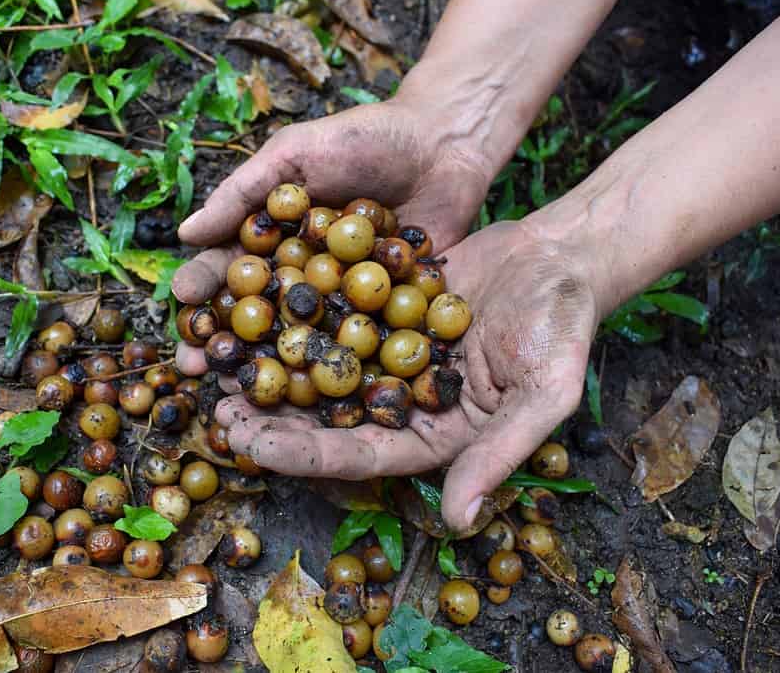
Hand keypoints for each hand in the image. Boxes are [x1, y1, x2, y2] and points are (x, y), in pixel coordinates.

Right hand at [171, 97, 494, 374]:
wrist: (446, 142)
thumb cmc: (365, 138)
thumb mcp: (295, 154)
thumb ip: (243, 193)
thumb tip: (184, 233)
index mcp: (276, 237)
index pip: (231, 266)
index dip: (204, 285)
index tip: (182, 302)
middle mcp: (305, 272)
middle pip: (259, 312)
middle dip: (225, 340)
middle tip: (195, 365)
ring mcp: (346, 296)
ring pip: (304, 337)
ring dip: (272, 365)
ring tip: (243, 389)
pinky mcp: (390, 312)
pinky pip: (363, 341)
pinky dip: (341, 366)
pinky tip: (316, 395)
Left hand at [210, 217, 599, 532]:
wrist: (561, 256)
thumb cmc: (563, 328)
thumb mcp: (542, 394)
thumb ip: (499, 454)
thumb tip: (458, 522)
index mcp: (434, 435)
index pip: (360, 455)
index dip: (306, 454)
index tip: (254, 447)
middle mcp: (402, 402)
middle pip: (326, 418)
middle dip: (271, 419)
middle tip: (218, 412)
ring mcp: (386, 355)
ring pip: (317, 370)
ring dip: (269, 371)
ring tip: (216, 367)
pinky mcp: (379, 309)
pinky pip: (329, 315)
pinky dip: (291, 316)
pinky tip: (248, 307)